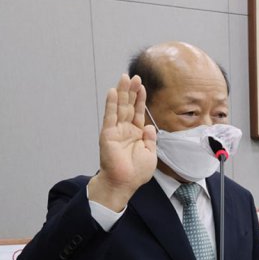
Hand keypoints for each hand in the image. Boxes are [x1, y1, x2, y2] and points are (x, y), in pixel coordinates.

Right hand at [88, 74, 156, 211]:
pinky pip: (110, 116)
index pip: (137, 112)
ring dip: (122, 92)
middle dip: (131, 90)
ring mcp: (116, 131)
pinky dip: (111, 104)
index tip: (142, 86)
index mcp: (136, 134)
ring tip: (124, 77)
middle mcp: (125, 130)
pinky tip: (113, 92)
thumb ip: (150, 139)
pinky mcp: (108, 134)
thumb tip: (148, 126)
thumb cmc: (136, 173)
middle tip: (134, 75)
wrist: (124, 183)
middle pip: (128, 105)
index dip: (140, 99)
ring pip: (119, 107)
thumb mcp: (150, 154)